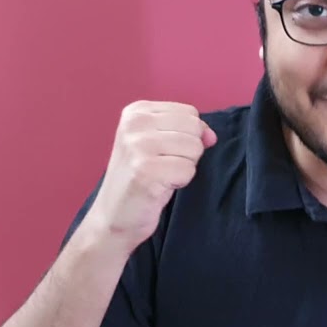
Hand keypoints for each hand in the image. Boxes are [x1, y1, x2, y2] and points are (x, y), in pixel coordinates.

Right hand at [85, 101, 216, 248]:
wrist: (115, 215)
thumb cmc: (141, 178)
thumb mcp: (158, 143)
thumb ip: (187, 132)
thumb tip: (211, 136)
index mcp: (137, 111)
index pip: (190, 112)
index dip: (189, 135)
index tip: (166, 151)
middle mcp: (135, 123)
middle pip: (194, 128)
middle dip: (188, 151)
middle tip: (164, 165)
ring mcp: (138, 146)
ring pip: (194, 148)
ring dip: (184, 167)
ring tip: (162, 175)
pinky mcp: (146, 170)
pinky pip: (188, 170)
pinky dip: (180, 182)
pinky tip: (160, 186)